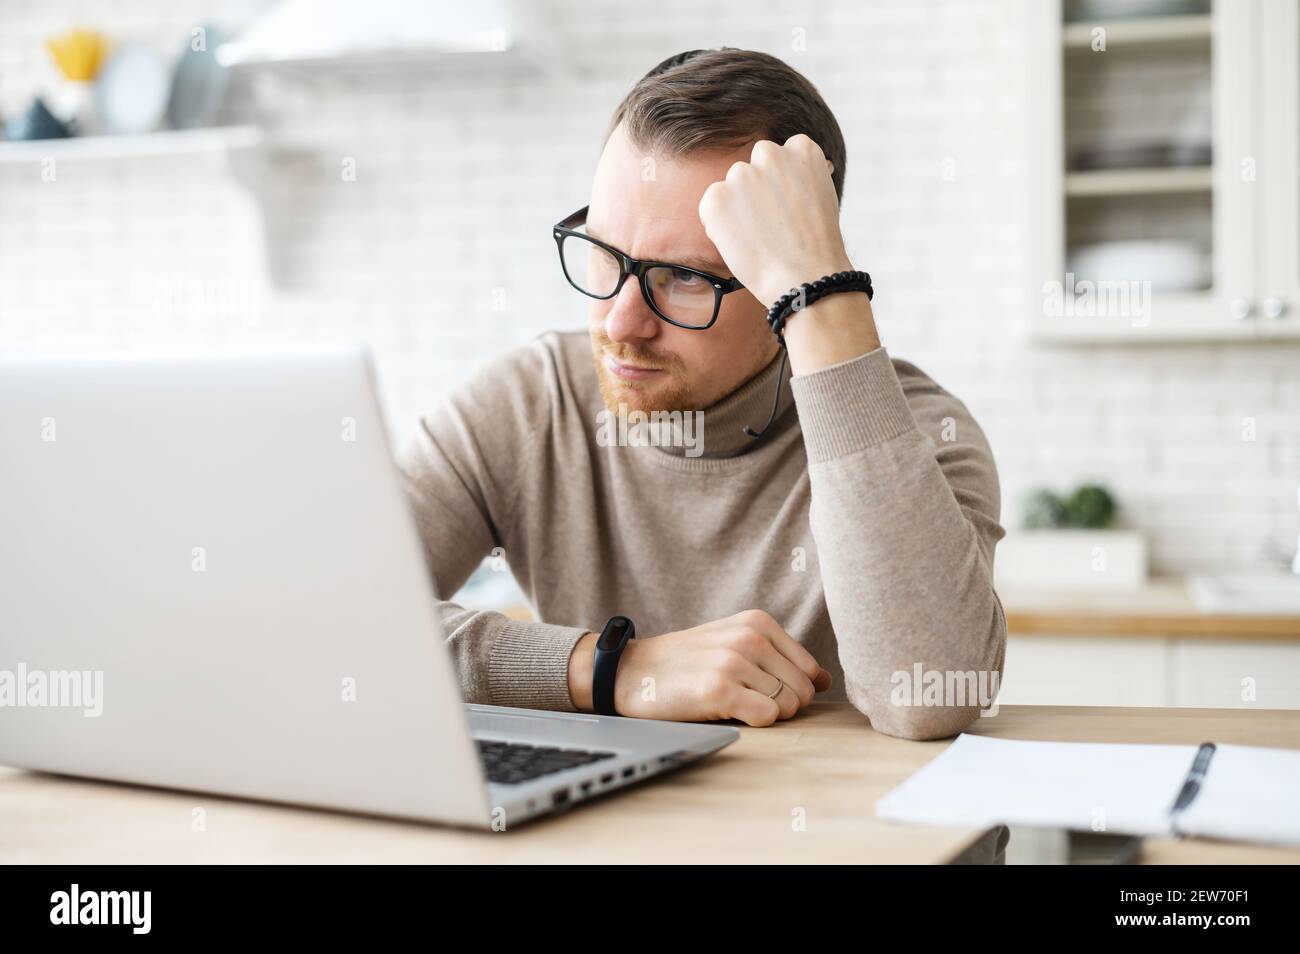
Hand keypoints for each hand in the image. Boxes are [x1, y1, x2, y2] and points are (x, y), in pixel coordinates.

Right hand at [575, 610, 832, 726]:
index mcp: (758, 622)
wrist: (630, 670)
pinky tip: (725, 711)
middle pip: (802, 691)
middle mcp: (750, 637)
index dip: (791, 690)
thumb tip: (824, 680)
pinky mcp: (720, 689)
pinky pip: (767, 717)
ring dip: (763, 713)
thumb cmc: (685, 662)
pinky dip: (752, 722)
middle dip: (781, 705)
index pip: (809, 670)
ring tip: (731, 701)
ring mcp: (735, 662)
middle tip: (743, 699)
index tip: (760, 690)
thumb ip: (779, 657)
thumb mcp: (733, 642)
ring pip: (787, 706)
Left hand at [698, 134, 853, 307]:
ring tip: (758, 238)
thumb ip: (800, 180)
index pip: (781, 155)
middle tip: (768, 224)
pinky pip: (711, 207)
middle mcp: (770, 154)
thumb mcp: (820, 198)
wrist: (804, 276)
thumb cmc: (816, 246)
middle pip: (752, 167)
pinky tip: (741, 243)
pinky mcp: (717, 197)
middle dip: (755, 190)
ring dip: (737, 207)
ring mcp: (741, 174)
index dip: (780, 184)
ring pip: (731, 187)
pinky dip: (719, 224)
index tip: (787, 206)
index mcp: (801, 149)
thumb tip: (789, 179)